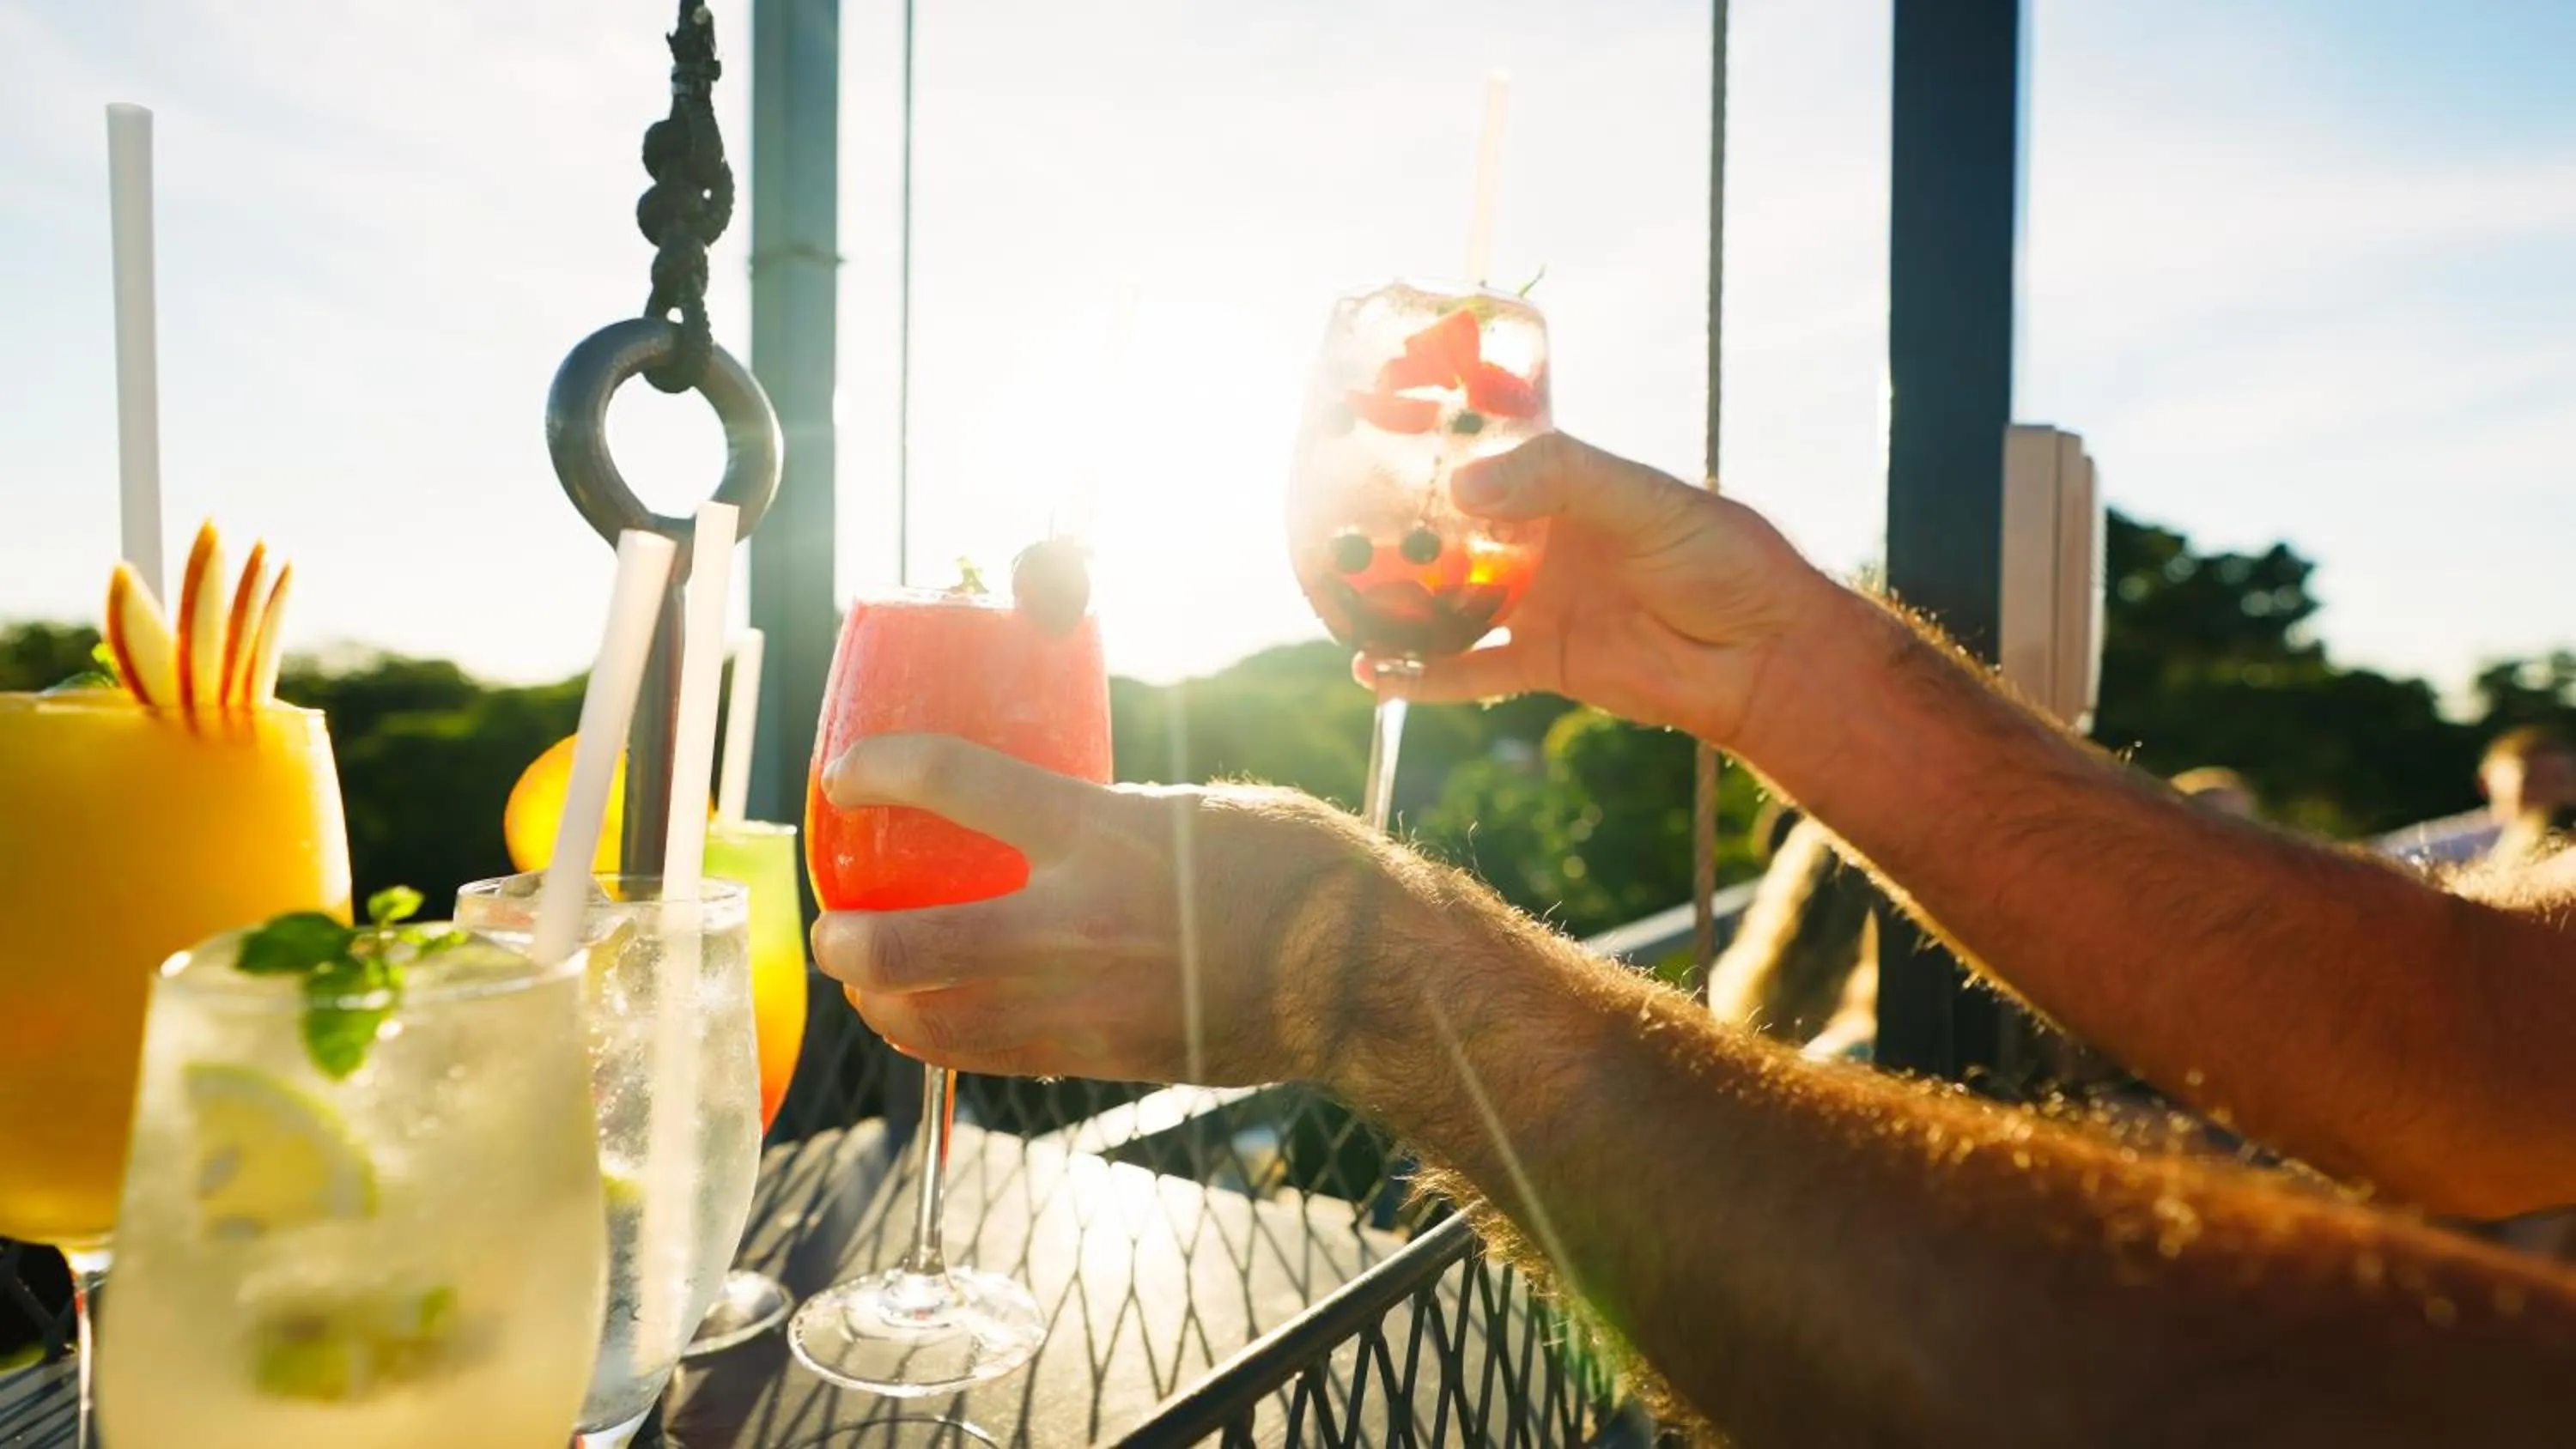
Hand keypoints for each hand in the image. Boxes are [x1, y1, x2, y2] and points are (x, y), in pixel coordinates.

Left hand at [807, 734, 1436, 1086]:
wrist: (1366, 975)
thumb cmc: (1297, 871)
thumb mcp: (1193, 808)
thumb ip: (1107, 817)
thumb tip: (1046, 817)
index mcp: (1103, 831)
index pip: (954, 783)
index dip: (879, 769)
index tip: (846, 772)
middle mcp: (1079, 920)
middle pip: (910, 941)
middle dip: (847, 938)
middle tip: (834, 924)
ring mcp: (1086, 1002)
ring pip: (938, 1022)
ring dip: (881, 1006)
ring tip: (867, 983)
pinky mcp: (1103, 1058)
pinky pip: (995, 1058)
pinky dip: (946, 1041)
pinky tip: (933, 1023)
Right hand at [1373, 432, 1839, 744]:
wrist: (1764, 659)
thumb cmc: (1723, 560)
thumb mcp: (1645, 500)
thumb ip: (1561, 481)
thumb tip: (1465, 489)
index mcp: (1567, 487)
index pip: (1486, 453)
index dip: (1433, 440)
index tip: (1372, 420)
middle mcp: (1543, 543)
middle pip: (1452, 530)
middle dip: (1395, 525)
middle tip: (1328, 515)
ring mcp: (1539, 604)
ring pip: (1448, 602)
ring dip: (1395, 601)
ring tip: (1333, 593)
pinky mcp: (1543, 665)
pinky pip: (1468, 671)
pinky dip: (1419, 676)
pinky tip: (1370, 672)